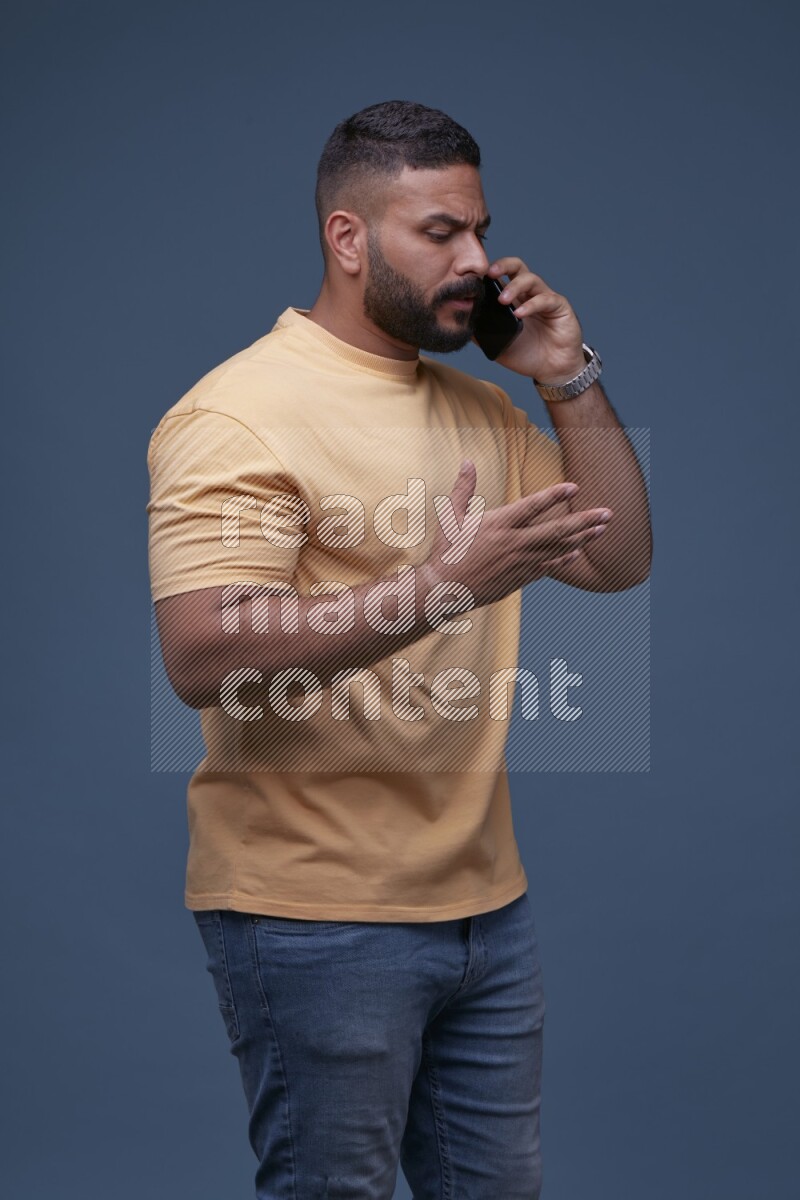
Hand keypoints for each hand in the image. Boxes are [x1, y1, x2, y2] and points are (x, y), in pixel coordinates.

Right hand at [423, 461, 612, 608]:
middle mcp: (514, 543)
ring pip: (558, 550)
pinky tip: (578, 552)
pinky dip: (564, 559)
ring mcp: (520, 562)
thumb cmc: (446, 551)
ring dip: (582, 538)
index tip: (574, 486)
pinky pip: (548, 567)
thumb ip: (463, 488)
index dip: (554, 495)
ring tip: (602, 530)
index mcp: (498, 525)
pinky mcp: (520, 578)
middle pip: (556, 530)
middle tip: (608, 513)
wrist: (445, 590)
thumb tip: (467, 461)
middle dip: (585, 521)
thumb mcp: (451, 516)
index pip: (532, 506)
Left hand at [478, 258, 585, 381]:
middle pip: (517, 267)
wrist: (552, 370)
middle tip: (489, 273)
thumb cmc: (527, 354)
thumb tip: (461, 323)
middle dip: (503, 265)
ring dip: (515, 287)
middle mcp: (529, 294)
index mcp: (514, 299)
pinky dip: (531, 305)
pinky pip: (545, 299)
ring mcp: (545, 298)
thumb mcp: (498, 344)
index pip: (502, 276)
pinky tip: (519, 314)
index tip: (474, 277)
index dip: (489, 272)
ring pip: (531, 279)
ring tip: (502, 300)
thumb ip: (481, 333)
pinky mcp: (560, 307)